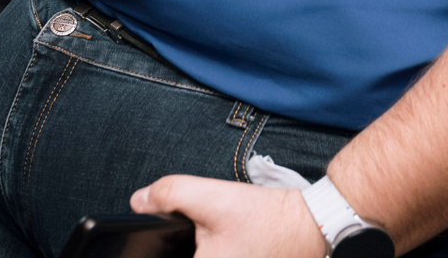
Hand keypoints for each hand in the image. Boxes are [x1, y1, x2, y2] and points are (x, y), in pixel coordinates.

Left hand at [130, 175, 325, 257]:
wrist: (309, 226)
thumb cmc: (266, 218)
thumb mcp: (212, 197)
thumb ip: (170, 194)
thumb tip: (138, 202)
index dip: (150, 254)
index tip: (160, 240)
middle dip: (179, 249)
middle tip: (198, 232)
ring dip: (194, 250)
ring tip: (215, 235)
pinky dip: (209, 253)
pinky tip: (222, 243)